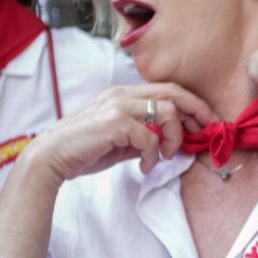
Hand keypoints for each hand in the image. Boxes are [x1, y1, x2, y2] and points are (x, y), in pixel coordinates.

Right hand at [23, 83, 216, 181]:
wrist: (50, 158)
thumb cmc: (84, 151)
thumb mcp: (120, 142)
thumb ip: (143, 137)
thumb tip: (168, 144)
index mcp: (124, 95)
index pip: (168, 90)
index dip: (192, 104)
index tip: (207, 122)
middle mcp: (123, 95)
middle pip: (174, 93)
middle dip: (198, 111)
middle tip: (207, 132)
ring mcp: (119, 106)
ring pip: (167, 112)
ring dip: (174, 138)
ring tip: (164, 156)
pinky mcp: (115, 123)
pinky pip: (150, 136)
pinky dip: (153, 154)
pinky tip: (145, 167)